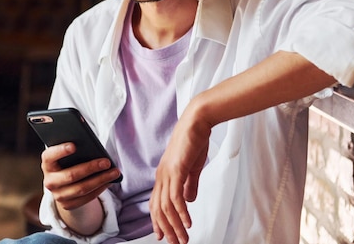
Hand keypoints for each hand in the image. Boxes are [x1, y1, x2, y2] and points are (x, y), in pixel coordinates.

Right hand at [41, 143, 120, 210]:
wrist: (63, 183)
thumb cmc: (69, 161)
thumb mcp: (68, 153)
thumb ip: (75, 147)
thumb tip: (92, 145)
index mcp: (47, 163)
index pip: (50, 156)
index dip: (61, 151)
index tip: (74, 145)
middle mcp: (49, 181)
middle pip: (71, 175)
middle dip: (91, 168)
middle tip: (107, 162)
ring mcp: (58, 195)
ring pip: (82, 189)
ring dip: (101, 180)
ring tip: (115, 172)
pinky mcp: (68, 205)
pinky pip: (87, 198)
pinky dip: (100, 189)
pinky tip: (110, 181)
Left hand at [149, 106, 211, 243]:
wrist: (197, 121)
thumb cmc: (194, 141)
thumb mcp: (191, 167)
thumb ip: (189, 184)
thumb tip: (188, 200)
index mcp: (163, 175)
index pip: (156, 203)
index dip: (158, 221)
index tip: (162, 236)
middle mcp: (161, 176)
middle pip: (159, 209)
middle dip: (167, 229)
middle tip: (176, 243)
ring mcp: (167, 173)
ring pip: (167, 207)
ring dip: (175, 225)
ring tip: (183, 239)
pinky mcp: (176, 170)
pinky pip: (176, 197)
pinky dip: (181, 212)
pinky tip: (187, 223)